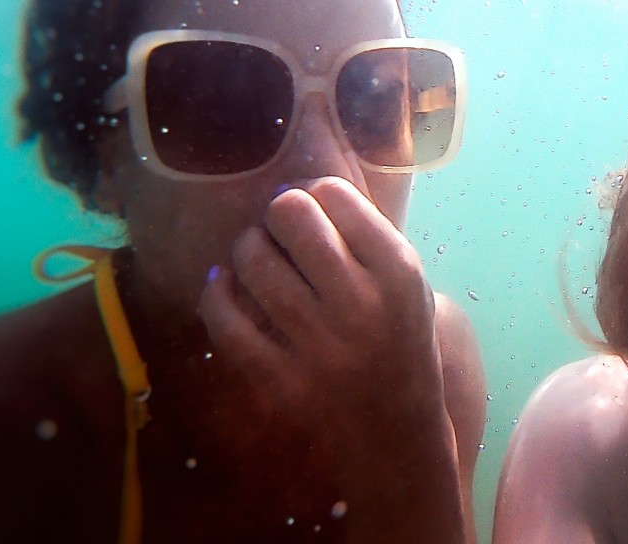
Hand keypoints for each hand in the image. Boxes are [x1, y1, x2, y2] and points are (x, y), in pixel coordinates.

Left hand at [198, 176, 467, 540]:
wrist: (396, 435)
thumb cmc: (402, 347)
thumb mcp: (410, 290)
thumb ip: (369, 243)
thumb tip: (304, 194)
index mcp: (399, 275)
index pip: (339, 198)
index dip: (318, 193)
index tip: (314, 205)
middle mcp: (360, 304)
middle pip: (294, 219)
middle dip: (279, 211)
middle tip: (279, 223)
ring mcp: (318, 345)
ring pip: (256, 264)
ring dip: (248, 247)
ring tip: (254, 251)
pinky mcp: (281, 380)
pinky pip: (227, 323)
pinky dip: (217, 295)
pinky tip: (222, 284)